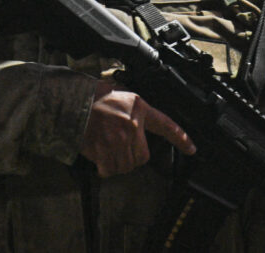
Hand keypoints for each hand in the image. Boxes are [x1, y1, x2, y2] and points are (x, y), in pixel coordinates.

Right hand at [80, 82, 194, 176]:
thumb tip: (138, 129)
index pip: (165, 125)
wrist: (72, 102)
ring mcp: (119, 139)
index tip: (191, 149)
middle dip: (130, 155)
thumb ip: (134, 112)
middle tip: (116, 144)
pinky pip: (110, 169)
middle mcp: (133, 125)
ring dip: (116, 162)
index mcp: (139, 108)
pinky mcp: (105, 151)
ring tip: (105, 146)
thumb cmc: (93, 98)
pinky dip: (104, 167)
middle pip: (142, 156)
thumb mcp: (121, 95)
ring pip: (126, 165)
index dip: (181, 139)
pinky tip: (98, 154)